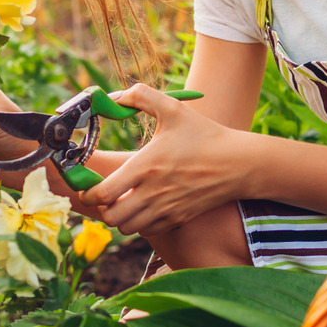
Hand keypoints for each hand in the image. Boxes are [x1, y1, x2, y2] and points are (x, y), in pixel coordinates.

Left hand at [80, 84, 243, 234]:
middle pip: (110, 217)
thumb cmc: (205, 135)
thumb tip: (113, 97)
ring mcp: (165, 209)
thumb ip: (139, 96)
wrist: (238, 164)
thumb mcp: (173, 108)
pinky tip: (143, 205)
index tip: (87, 184)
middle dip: (101, 206)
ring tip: (123, 198)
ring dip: (119, 216)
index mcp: (145, 167)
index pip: (102, 193)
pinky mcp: (177, 219)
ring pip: (126, 228)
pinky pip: (146, 231)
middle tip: (104, 192)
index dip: (87, 192)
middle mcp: (152, 193)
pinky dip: (138, 222)